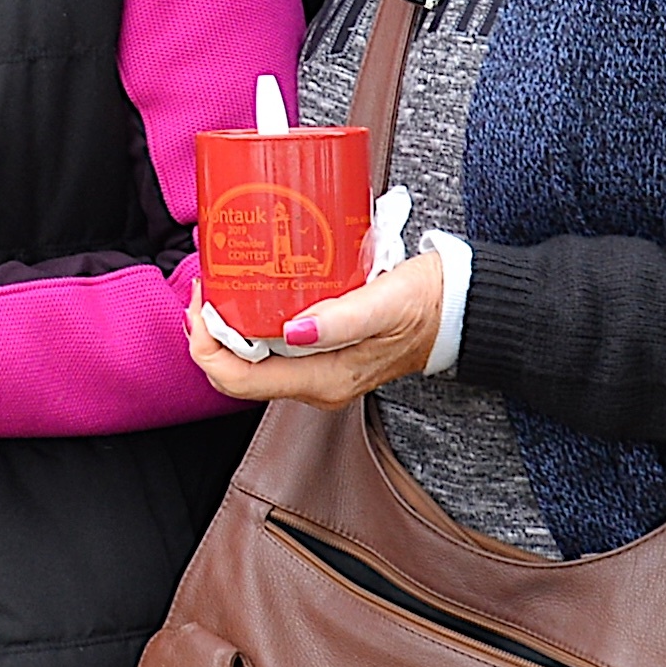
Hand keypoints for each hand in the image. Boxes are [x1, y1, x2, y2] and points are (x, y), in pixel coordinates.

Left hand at [180, 254, 443, 409]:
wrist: (461, 308)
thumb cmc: (427, 302)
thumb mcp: (383, 303)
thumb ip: (340, 320)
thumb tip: (293, 331)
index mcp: (324, 380)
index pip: (239, 381)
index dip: (207, 346)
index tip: (203, 301)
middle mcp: (316, 383)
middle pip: (238, 372)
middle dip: (211, 333)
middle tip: (208, 286)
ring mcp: (320, 370)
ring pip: (253, 359)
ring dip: (230, 326)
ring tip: (224, 283)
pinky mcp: (325, 352)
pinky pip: (274, 345)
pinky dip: (253, 321)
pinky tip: (252, 290)